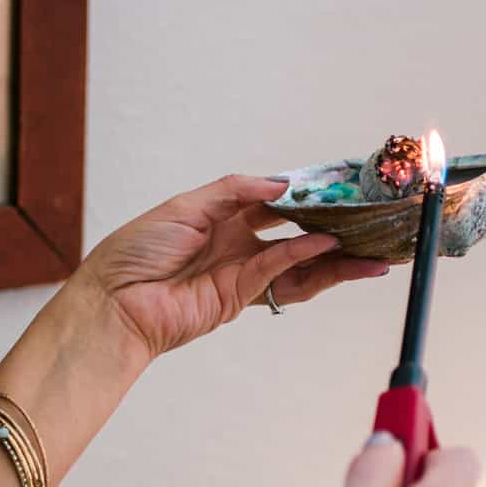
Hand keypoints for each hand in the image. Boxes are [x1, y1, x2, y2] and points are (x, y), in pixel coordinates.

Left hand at [78, 173, 390, 359]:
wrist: (114, 302)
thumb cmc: (136, 251)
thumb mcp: (185, 205)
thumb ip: (235, 191)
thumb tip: (281, 184)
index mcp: (221, 217)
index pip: (274, 202)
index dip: (306, 195)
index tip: (338, 186)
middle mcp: (236, 243)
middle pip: (295, 233)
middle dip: (332, 227)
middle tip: (367, 218)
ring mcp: (241, 272)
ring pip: (299, 262)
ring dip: (335, 256)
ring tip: (371, 248)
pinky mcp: (240, 297)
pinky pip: (280, 272)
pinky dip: (306, 258)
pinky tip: (330, 245)